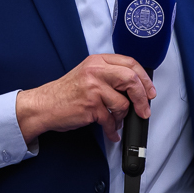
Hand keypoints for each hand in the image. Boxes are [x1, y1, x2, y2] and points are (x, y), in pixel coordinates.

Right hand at [16, 54, 155, 142]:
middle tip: (144, 109)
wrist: (44, 105)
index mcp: (97, 61)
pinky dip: (113, 129)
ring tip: (116, 121)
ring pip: (123, 103)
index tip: (149, 91)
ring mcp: (93, 88)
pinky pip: (111, 119)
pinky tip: (111, 131)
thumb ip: (109, 75)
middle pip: (131, 79)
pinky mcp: (90, 105)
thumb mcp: (87, 75)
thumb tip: (135, 88)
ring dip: (122, 117)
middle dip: (143, 98)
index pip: (130, 63)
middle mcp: (95, 71)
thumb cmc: (65, 93)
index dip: (144, 79)